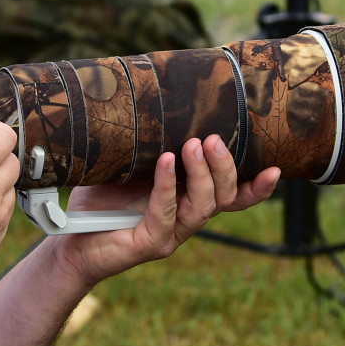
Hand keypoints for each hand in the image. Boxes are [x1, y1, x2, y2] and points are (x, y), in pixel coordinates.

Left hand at [52, 134, 278, 286]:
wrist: (69, 241)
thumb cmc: (100, 201)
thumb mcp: (131, 168)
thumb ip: (151, 147)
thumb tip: (159, 102)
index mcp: (188, 202)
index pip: (232, 197)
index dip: (256, 187)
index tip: (275, 167)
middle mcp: (185, 220)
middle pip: (223, 198)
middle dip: (224, 166)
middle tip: (212, 139)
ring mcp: (170, 234)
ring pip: (202, 207)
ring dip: (201, 174)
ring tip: (191, 145)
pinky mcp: (148, 243)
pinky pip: (165, 213)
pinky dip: (167, 184)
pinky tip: (165, 162)